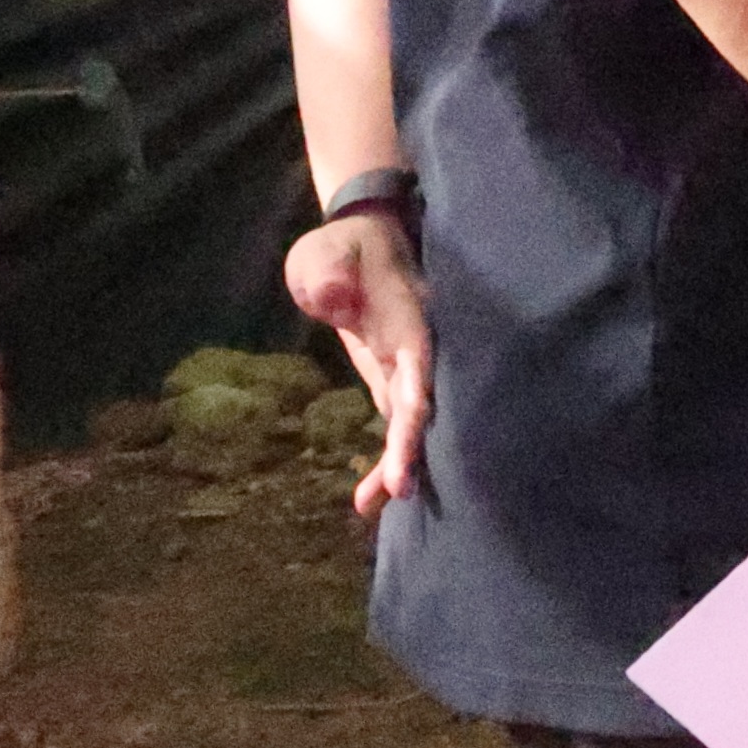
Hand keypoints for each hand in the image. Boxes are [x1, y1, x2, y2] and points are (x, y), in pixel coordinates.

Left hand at [281, 211, 433, 516]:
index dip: (417, 408)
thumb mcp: (326, 253)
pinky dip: (388, 457)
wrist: (361, 240)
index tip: (411, 437)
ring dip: (398, 463)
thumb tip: (336, 299)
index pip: (418, 369)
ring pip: (412, 421)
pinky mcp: (392, 378)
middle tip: (397, 492)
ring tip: (371, 507)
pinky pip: (397, 422)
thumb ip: (330, 272)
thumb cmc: (342, 246)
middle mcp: (417, 349)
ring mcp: (406, 366)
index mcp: (408, 320)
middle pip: (421, 405)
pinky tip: (369, 497)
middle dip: (411, 449)